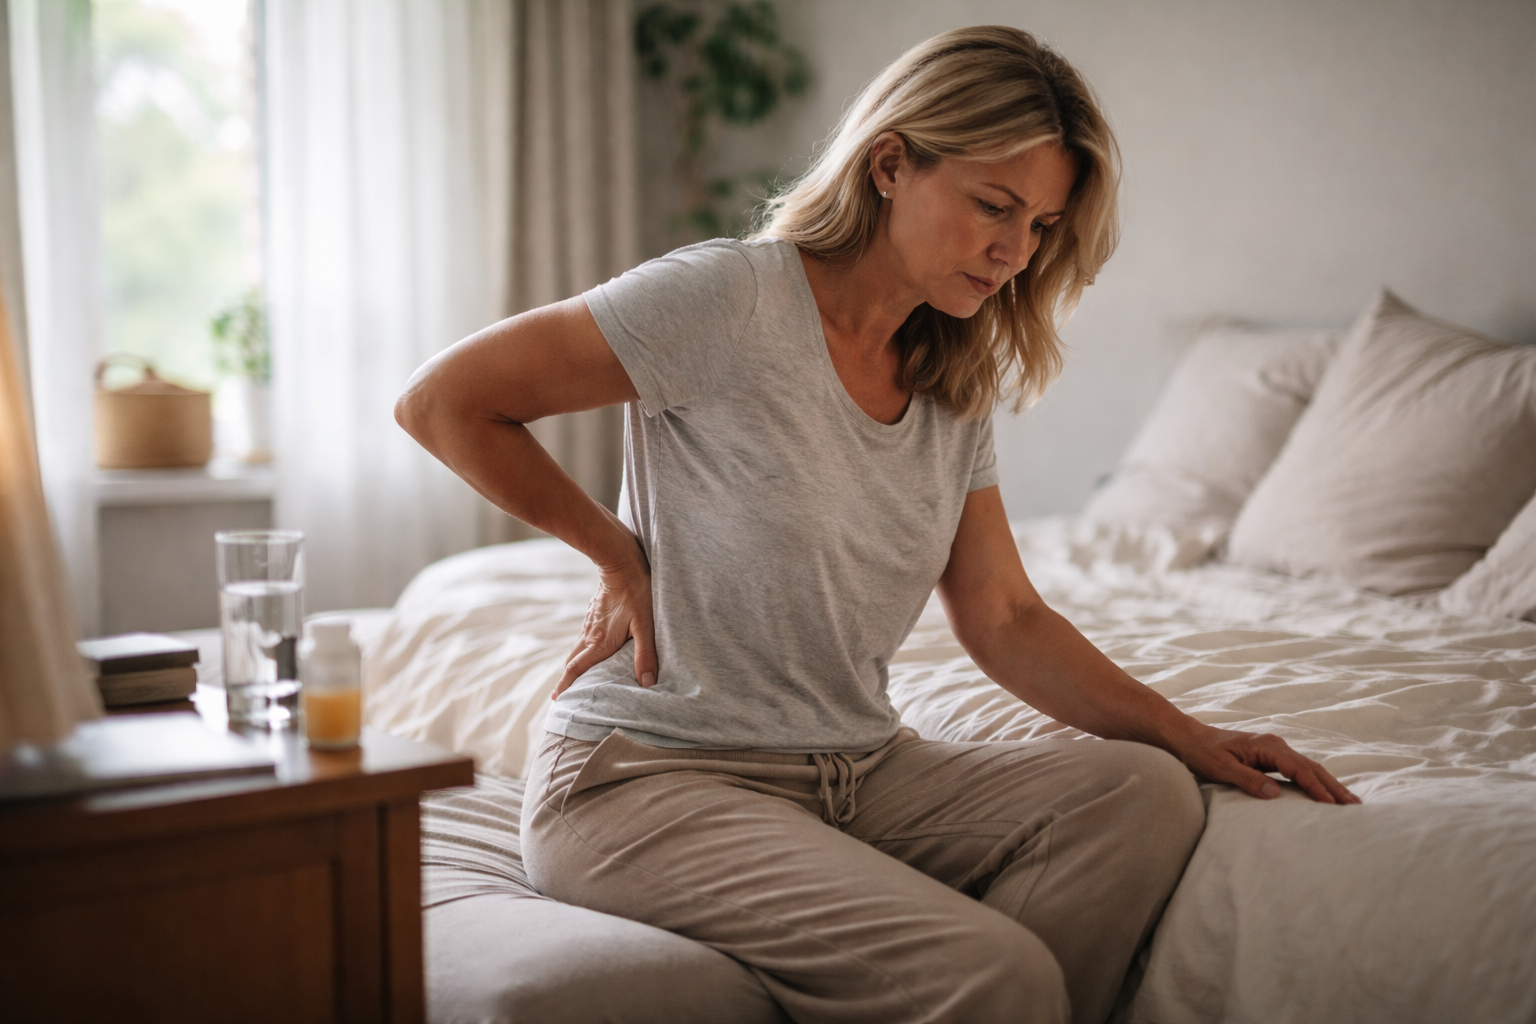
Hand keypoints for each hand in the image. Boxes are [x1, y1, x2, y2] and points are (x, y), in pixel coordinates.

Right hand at [553, 544, 657, 699]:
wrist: (620, 560)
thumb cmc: (636, 592)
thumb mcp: (646, 624)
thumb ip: (646, 654)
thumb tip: (647, 682)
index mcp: (599, 642)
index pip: (577, 668)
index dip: (567, 685)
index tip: (556, 699)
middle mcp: (590, 634)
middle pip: (573, 660)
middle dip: (567, 678)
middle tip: (563, 694)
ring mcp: (590, 622)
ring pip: (578, 647)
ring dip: (575, 663)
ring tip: (577, 675)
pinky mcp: (594, 612)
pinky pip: (584, 635)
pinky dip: (583, 648)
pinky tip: (591, 647)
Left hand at [1172, 724, 1360, 804]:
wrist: (1189, 738)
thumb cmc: (1202, 753)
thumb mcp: (1221, 768)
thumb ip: (1248, 779)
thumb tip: (1275, 793)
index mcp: (1266, 745)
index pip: (1298, 768)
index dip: (1316, 787)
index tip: (1332, 804)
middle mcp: (1275, 745)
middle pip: (1311, 767)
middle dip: (1333, 786)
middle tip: (1356, 806)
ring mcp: (1274, 750)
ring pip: (1308, 768)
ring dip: (1328, 784)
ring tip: (1349, 802)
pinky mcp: (1270, 757)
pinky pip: (1298, 770)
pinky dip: (1314, 781)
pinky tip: (1324, 793)